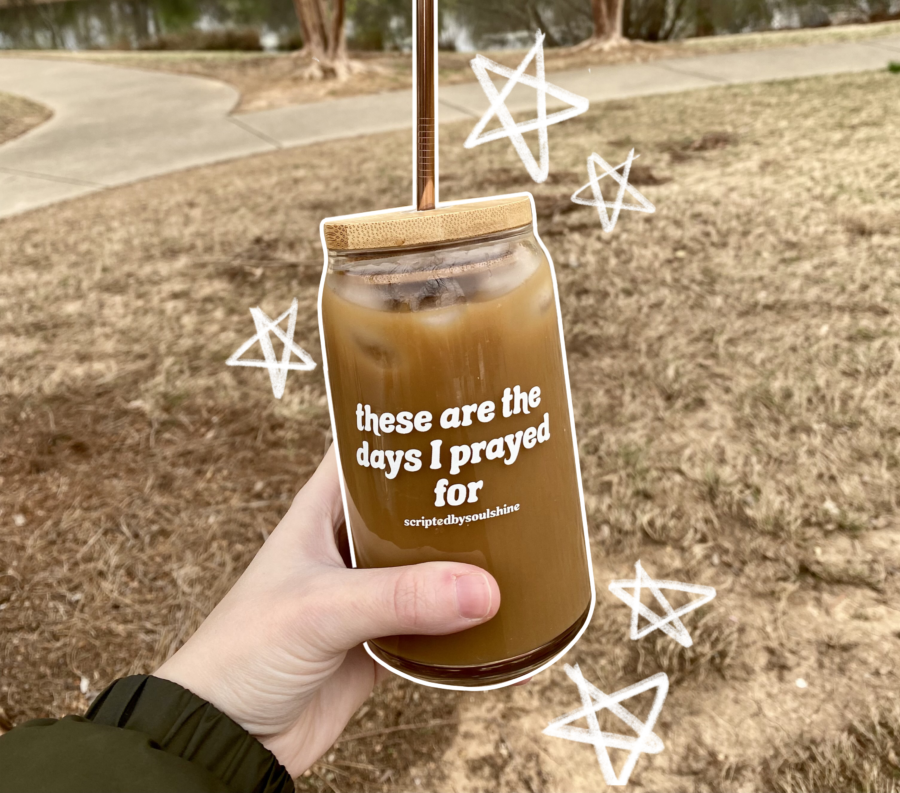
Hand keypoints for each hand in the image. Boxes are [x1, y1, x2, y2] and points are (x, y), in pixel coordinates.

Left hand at [155, 446, 499, 776]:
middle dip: (457, 498)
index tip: (461, 413)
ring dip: (469, 564)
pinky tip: (506, 623)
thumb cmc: (242, 652)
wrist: (226, 740)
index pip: (368, 448)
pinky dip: (468, 627)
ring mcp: (367, 595)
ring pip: (431, 566)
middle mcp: (348, 546)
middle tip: (514, 483)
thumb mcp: (320, 610)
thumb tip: (483, 589)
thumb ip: (400, 597)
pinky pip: (436, 627)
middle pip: (413, 507)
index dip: (409, 427)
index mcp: (321, 511)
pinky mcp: (382, 644)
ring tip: (526, 547)